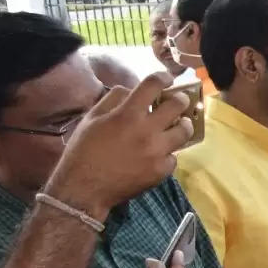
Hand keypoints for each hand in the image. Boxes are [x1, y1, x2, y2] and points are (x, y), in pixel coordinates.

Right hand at [46, 72, 193, 215]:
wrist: (84, 189)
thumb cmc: (83, 151)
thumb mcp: (91, 119)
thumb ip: (113, 100)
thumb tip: (131, 90)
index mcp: (127, 114)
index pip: (153, 85)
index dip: (163, 77)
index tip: (166, 79)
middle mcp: (147, 130)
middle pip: (178, 105)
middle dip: (180, 100)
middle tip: (177, 102)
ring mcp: (157, 151)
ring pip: (185, 131)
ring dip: (182, 125)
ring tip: (176, 126)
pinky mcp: (162, 171)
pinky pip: (174, 157)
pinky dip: (168, 153)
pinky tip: (158, 154)